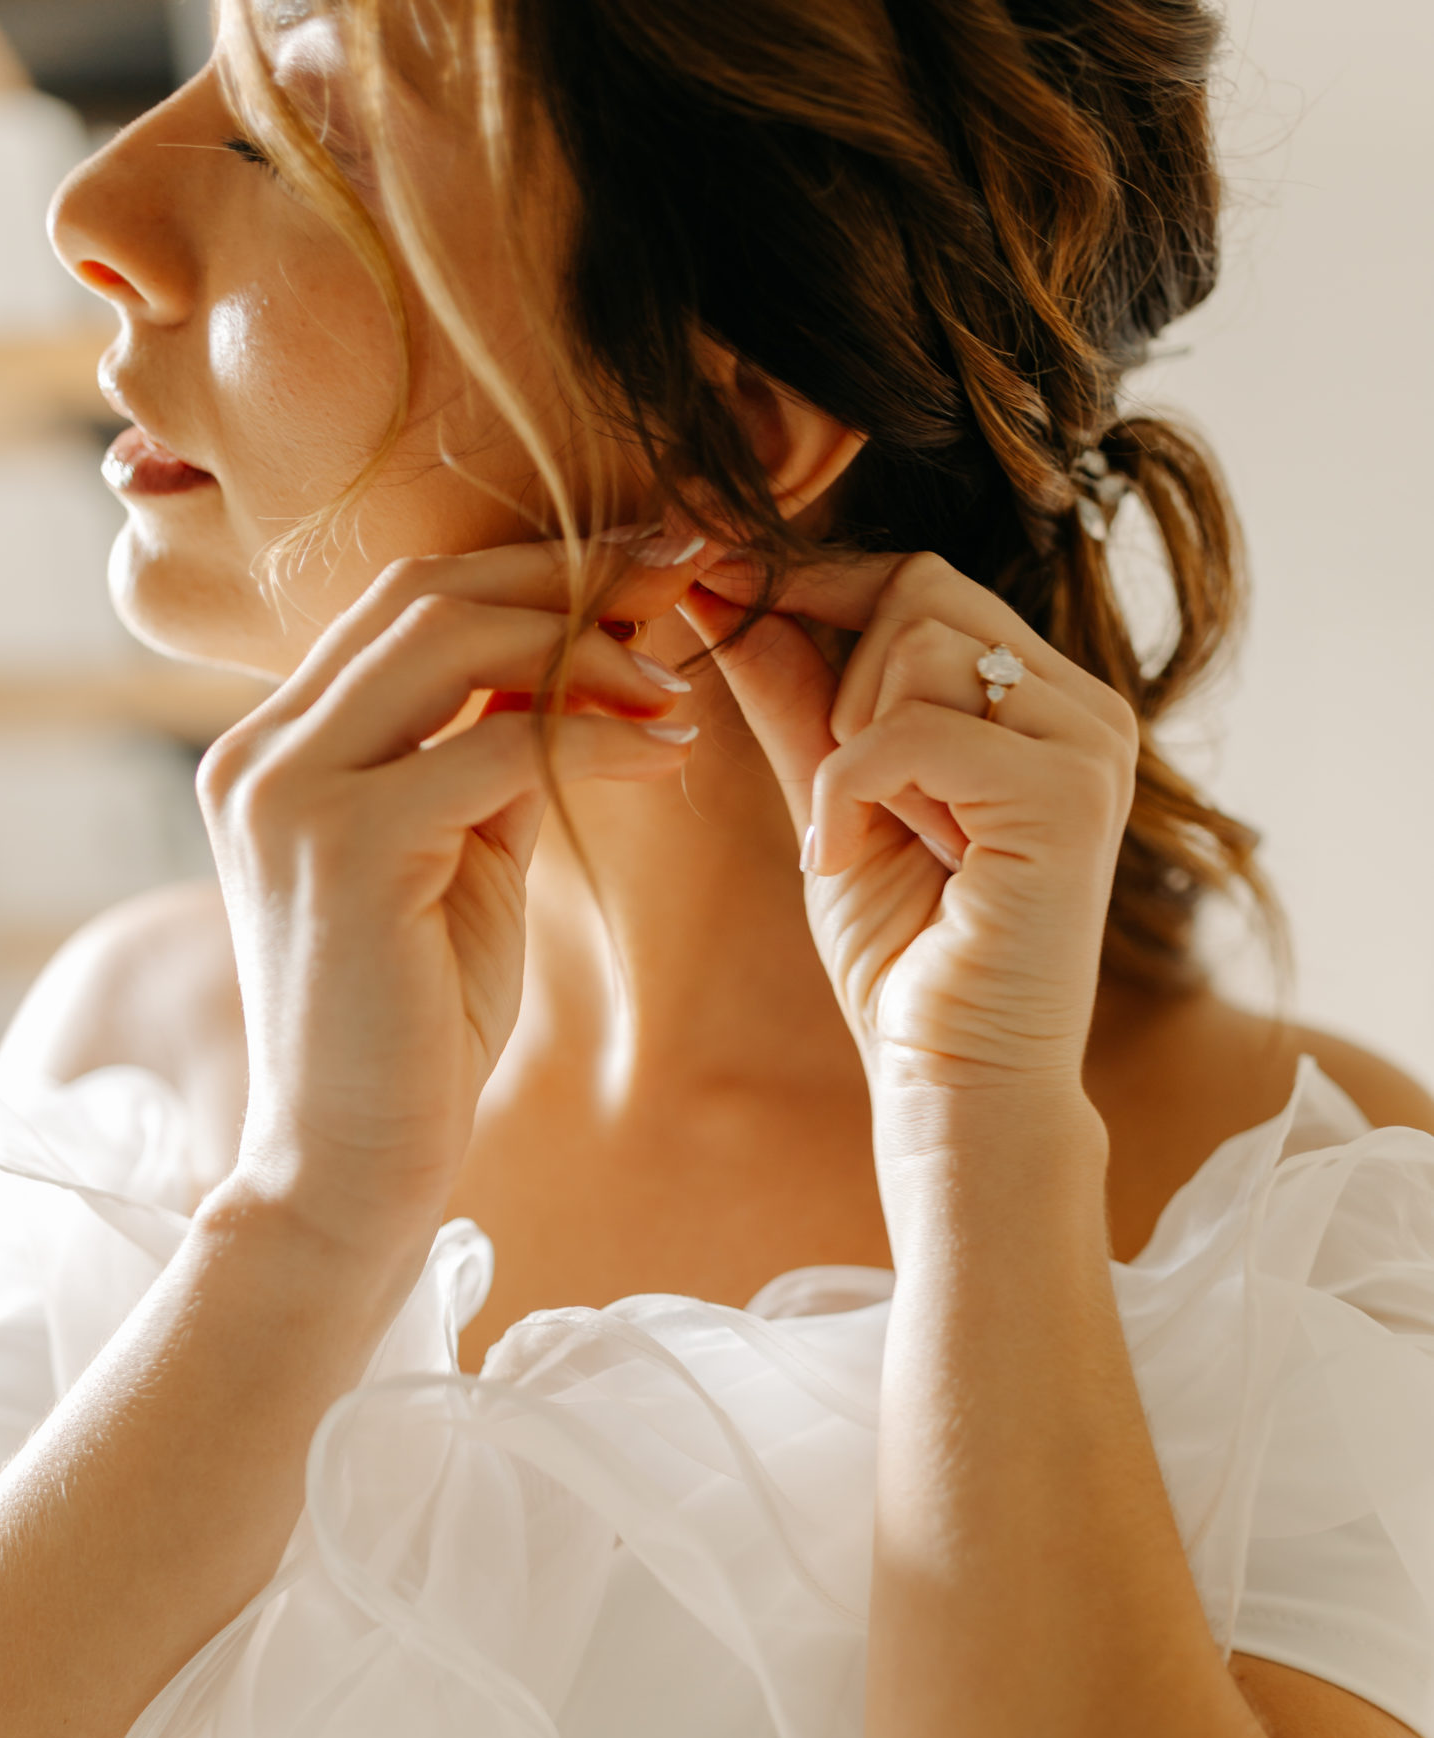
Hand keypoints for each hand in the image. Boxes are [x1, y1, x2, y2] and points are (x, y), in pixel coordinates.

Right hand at [197, 540, 700, 1266]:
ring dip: (587, 649)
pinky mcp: (343, 846)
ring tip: (677, 689)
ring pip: (453, 639)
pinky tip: (665, 757)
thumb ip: (490, 761)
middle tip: (685, 577)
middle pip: (426, 593)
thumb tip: (580, 666)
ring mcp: (287, 792)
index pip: (404, 606)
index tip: (644, 569)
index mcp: (273, 751)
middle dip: (568, 576)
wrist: (349, 1170)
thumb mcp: (459, 866)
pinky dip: (596, 738)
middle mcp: (258, 753)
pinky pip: (495, 745)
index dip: (532, 572)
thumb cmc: (412, 1034)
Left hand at [682, 551, 1137, 1101]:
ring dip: (851, 753)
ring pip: (917, 648)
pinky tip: (844, 860)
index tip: (717, 590)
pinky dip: (850, 792)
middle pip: (919, 593)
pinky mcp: (1068, 795)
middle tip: (843, 806)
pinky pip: (913, 729)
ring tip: (872, 843)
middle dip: (840, 690)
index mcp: (1042, 704)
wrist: (955, 1088)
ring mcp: (1088, 746)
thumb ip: (796, 698)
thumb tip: (728, 590)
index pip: (924, 584)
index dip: (817, 585)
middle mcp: (1083, 709)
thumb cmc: (902, 965)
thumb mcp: (830, 805)